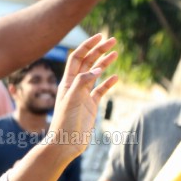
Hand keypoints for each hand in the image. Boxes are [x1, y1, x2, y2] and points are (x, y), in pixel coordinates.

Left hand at [45, 33, 118, 160]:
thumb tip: (97, 69)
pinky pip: (100, 90)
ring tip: (116, 53)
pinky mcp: (91, 106)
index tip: (100, 37)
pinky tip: (115, 77)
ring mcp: (83, 96)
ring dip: (104, 63)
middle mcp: (74, 87)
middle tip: (113, 40)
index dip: (87, 46)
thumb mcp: (71, 99)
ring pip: (95, 75)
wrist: (66, 144)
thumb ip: (82, 82)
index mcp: (67, 83)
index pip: (77, 58)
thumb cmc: (65, 122)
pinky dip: (108, 82)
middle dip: (99, 50)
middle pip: (87, 63)